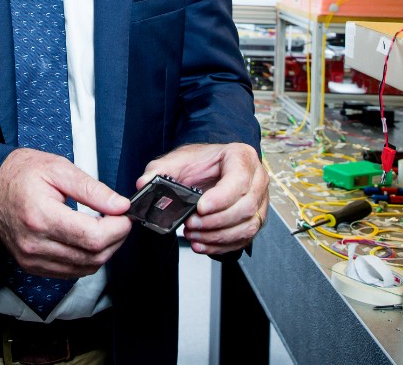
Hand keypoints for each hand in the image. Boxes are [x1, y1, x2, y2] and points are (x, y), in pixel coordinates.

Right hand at [0, 148, 131, 277]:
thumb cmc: (21, 174)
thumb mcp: (59, 169)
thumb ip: (92, 189)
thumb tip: (119, 205)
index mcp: (41, 216)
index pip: (93, 237)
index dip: (118, 228)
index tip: (125, 214)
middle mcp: (34, 243)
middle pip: (92, 256)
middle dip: (116, 239)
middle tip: (119, 219)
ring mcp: (32, 259)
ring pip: (85, 268)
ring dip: (103, 251)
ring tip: (105, 227)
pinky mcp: (32, 266)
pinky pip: (71, 272)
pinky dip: (86, 259)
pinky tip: (87, 239)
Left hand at [138, 143, 268, 254]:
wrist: (210, 167)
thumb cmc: (201, 161)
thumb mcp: (177, 160)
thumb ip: (159, 170)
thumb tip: (144, 183)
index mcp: (241, 157)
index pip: (239, 179)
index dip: (221, 198)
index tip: (200, 208)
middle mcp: (256, 179)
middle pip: (245, 207)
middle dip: (215, 221)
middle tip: (191, 224)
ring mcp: (259, 201)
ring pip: (247, 226)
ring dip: (218, 236)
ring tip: (193, 235)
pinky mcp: (255, 219)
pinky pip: (244, 239)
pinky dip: (222, 246)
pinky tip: (202, 245)